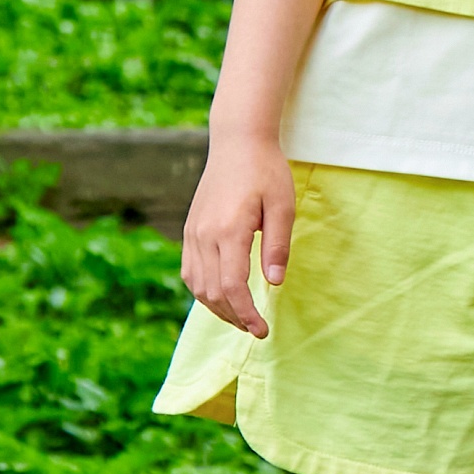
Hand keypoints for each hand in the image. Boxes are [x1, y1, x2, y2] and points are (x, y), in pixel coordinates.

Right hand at [181, 130, 294, 337]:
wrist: (237, 143)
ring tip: (242, 318)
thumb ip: (278, 245)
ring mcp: (192, 234)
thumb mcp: (283, 205)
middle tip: (256, 329)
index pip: (232, 286)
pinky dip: (204, 291)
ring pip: (197, 286)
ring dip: (218, 308)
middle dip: (234, 317)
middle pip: (212, 292)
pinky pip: (191, 272)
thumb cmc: (266, 171)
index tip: (263, 330)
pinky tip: (222, 297)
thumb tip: (275, 283)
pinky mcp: (190, 231)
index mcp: (229, 230)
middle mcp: (204, 235)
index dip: (246, 313)